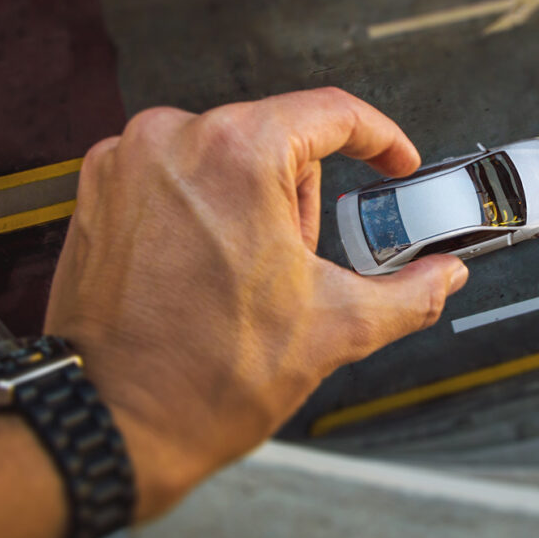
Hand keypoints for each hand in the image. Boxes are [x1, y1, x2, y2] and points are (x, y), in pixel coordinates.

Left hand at [44, 87, 468, 518]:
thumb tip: (441, 276)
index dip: (380, 139)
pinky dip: (202, 215)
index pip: (332, 112)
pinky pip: (174, 181)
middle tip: (298, 269)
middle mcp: (170, 141)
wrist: (113, 425)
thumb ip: (409, 292)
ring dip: (252, 207)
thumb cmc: (200, 380)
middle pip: (275, 139)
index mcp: (234, 152)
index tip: (393, 162)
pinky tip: (204, 276)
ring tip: (243, 282)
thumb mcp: (335, 329)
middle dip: (303, 200)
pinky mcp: (98, 195)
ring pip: (223, 158)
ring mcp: (125, 165)